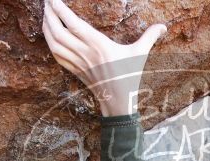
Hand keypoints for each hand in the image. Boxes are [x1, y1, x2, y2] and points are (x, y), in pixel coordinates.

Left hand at [41, 0, 167, 115]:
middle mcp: (85, 52)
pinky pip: (56, 55)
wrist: (118, 101)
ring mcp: (78, 62)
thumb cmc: (129, 77)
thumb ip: (150, 37)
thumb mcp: (140, 54)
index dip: (60, 9)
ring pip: (54, 42)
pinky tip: (48, 34)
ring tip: (45, 15)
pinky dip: (49, 42)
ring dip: (46, 27)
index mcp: (98, 44)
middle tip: (46, 3)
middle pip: (58, 31)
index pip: (73, 23)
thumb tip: (163, 26)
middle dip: (49, 15)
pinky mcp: (74, 70)